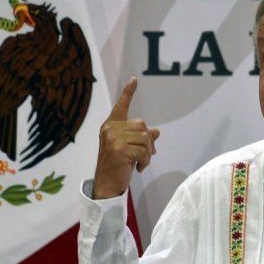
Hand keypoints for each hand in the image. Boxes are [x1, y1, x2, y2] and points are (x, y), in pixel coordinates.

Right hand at [92, 77, 159, 198]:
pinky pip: (143, 151)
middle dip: (149, 141)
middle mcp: (110, 129)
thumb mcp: (130, 149)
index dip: (128, 93)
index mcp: (111, 126)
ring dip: (148, 153)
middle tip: (147, 155)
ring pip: (145, 138)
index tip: (135, 80)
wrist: (106, 184)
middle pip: (142, 125)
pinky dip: (145, 161)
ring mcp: (114, 139)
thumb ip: (140, 138)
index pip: (121, 106)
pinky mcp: (120, 150)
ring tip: (141, 163)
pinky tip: (139, 168)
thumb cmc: (118, 165)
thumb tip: (156, 131)